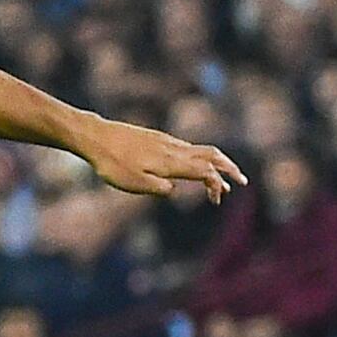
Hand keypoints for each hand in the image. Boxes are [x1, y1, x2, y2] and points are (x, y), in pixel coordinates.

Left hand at [76, 116, 247, 203]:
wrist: (95, 137)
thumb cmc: (112, 163)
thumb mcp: (134, 183)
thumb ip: (159, 189)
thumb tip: (175, 190)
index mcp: (171, 162)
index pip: (205, 171)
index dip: (217, 184)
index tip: (217, 199)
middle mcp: (173, 148)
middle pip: (210, 154)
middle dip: (228, 167)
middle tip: (242, 180)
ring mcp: (165, 141)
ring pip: (199, 149)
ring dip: (214, 163)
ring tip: (221, 177)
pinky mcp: (156, 138)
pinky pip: (186, 146)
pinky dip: (198, 157)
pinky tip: (193, 165)